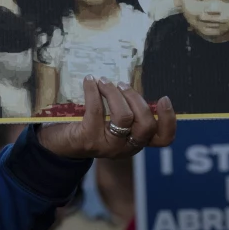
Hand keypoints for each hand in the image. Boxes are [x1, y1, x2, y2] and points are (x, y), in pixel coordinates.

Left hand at [37, 77, 175, 159]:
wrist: (59, 142)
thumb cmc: (88, 126)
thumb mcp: (112, 122)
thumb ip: (127, 110)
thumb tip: (130, 85)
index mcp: (136, 141)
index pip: (163, 139)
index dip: (169, 120)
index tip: (164, 99)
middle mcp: (126, 147)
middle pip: (146, 125)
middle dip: (136, 99)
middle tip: (121, 84)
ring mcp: (108, 146)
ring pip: (124, 117)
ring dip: (114, 93)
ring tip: (103, 82)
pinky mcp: (89, 140)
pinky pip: (97, 111)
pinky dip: (94, 91)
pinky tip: (89, 81)